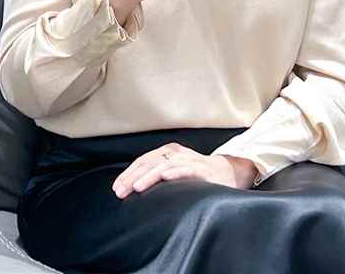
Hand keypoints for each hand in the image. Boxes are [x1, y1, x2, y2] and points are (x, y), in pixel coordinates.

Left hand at [111, 143, 255, 198]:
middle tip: (120, 191)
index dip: (127, 174)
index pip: (142, 161)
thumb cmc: (197, 174)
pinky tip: (165, 177)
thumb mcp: (174, 170)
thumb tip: (132, 188)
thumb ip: (157, 175)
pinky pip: (186, 169)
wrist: (228, 172)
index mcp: (167, 152)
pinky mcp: (201, 170)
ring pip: (164, 166)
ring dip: (149, 177)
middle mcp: (176, 153)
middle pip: (149, 163)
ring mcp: (188, 160)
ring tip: (136, 187)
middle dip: (132, 178)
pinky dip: (175, 172)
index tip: (116, 188)